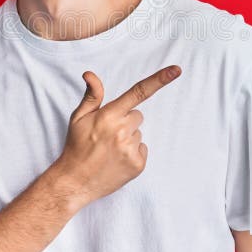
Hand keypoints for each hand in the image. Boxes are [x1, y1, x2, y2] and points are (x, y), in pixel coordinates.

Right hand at [52, 65, 181, 205]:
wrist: (75, 182)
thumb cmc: (76, 147)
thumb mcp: (79, 117)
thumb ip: (92, 95)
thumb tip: (90, 74)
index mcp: (108, 116)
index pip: (138, 92)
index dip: (159, 80)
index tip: (176, 70)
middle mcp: (122, 131)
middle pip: (137, 115)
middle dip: (125, 121)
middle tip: (107, 134)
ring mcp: (131, 149)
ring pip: (138, 133)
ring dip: (127, 138)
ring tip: (109, 149)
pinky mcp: (138, 165)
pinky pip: (142, 148)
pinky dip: (132, 153)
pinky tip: (117, 159)